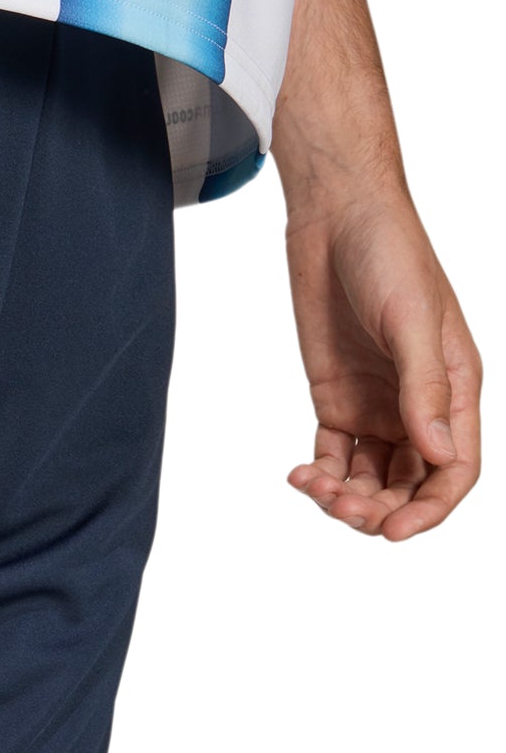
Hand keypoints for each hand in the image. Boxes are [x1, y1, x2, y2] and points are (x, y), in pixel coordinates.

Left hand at [282, 184, 481, 539]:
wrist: (337, 220)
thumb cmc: (390, 256)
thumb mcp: (412, 321)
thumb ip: (424, 388)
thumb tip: (439, 455)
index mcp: (455, 390)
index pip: (454, 470)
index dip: (430, 509)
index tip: (393, 532)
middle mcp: (419, 406)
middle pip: (409, 485)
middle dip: (380, 509)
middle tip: (342, 508)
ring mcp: (376, 406)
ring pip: (369, 477)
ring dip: (345, 497)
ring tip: (314, 489)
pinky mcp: (335, 401)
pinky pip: (333, 456)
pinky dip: (318, 475)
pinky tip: (298, 475)